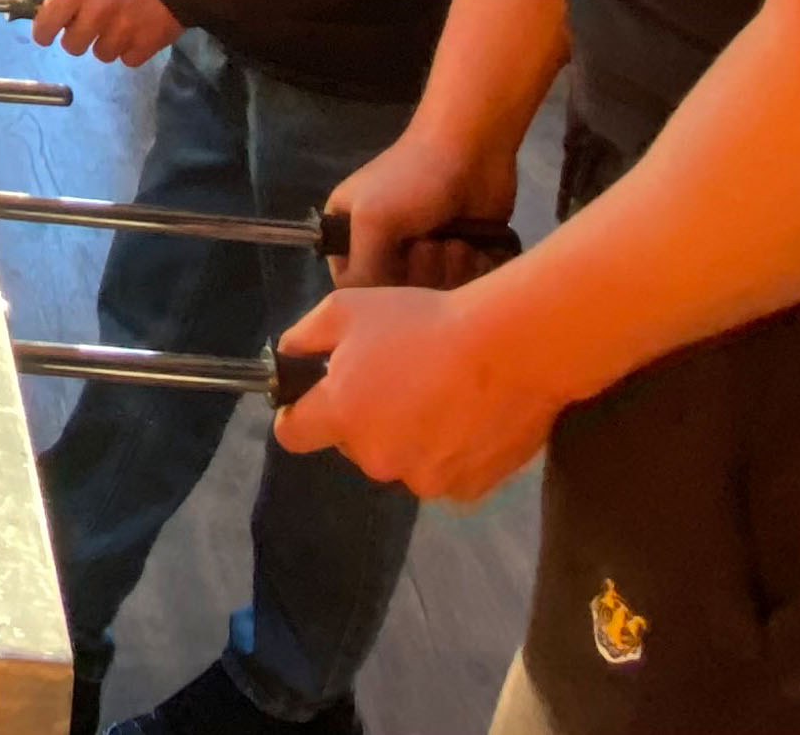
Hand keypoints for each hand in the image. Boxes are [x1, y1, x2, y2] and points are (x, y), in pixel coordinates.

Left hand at [26, 0, 183, 65]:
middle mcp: (96, 13)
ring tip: (120, 24)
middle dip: (78, 36)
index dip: (43, 32)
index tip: (47, 33)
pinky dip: (130, 49)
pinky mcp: (144, 46)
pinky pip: (126, 59)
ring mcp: (121, 32)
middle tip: (91, 23)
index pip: (45, 24)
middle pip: (72, 46)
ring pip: (100, 54)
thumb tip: (47, 0)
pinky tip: (137, 31)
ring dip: (106, 42)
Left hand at [270, 286, 564, 501]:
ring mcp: (423, 480)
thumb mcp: (347, 308)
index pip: (292, 435)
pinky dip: (450, 454)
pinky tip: (468, 419)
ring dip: (410, 438)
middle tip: (399, 379)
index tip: (313, 401)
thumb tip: (286, 357)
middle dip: (365, 418)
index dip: (298, 416)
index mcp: (342, 416)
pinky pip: (443, 474)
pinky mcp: (465, 490)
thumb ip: (305, 337)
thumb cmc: (425, 321)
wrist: (512, 347)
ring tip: (442, 396)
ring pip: (400, 461)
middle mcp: (375, 458)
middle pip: (353, 444)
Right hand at [321, 126, 521, 289]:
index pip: (351, 286)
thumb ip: (362, 270)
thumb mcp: (371, 221)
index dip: (376, 288)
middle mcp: (385, 246)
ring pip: (434, 293)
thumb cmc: (413, 178)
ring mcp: (425, 251)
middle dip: (420, 273)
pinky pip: (465, 285)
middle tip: (430, 243)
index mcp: (350, 232)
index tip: (396, 269)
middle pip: (398, 295)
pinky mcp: (461, 255)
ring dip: (450, 269)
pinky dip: (473, 269)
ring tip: (457, 241)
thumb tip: (373, 310)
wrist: (473, 148)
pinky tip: (476, 248)